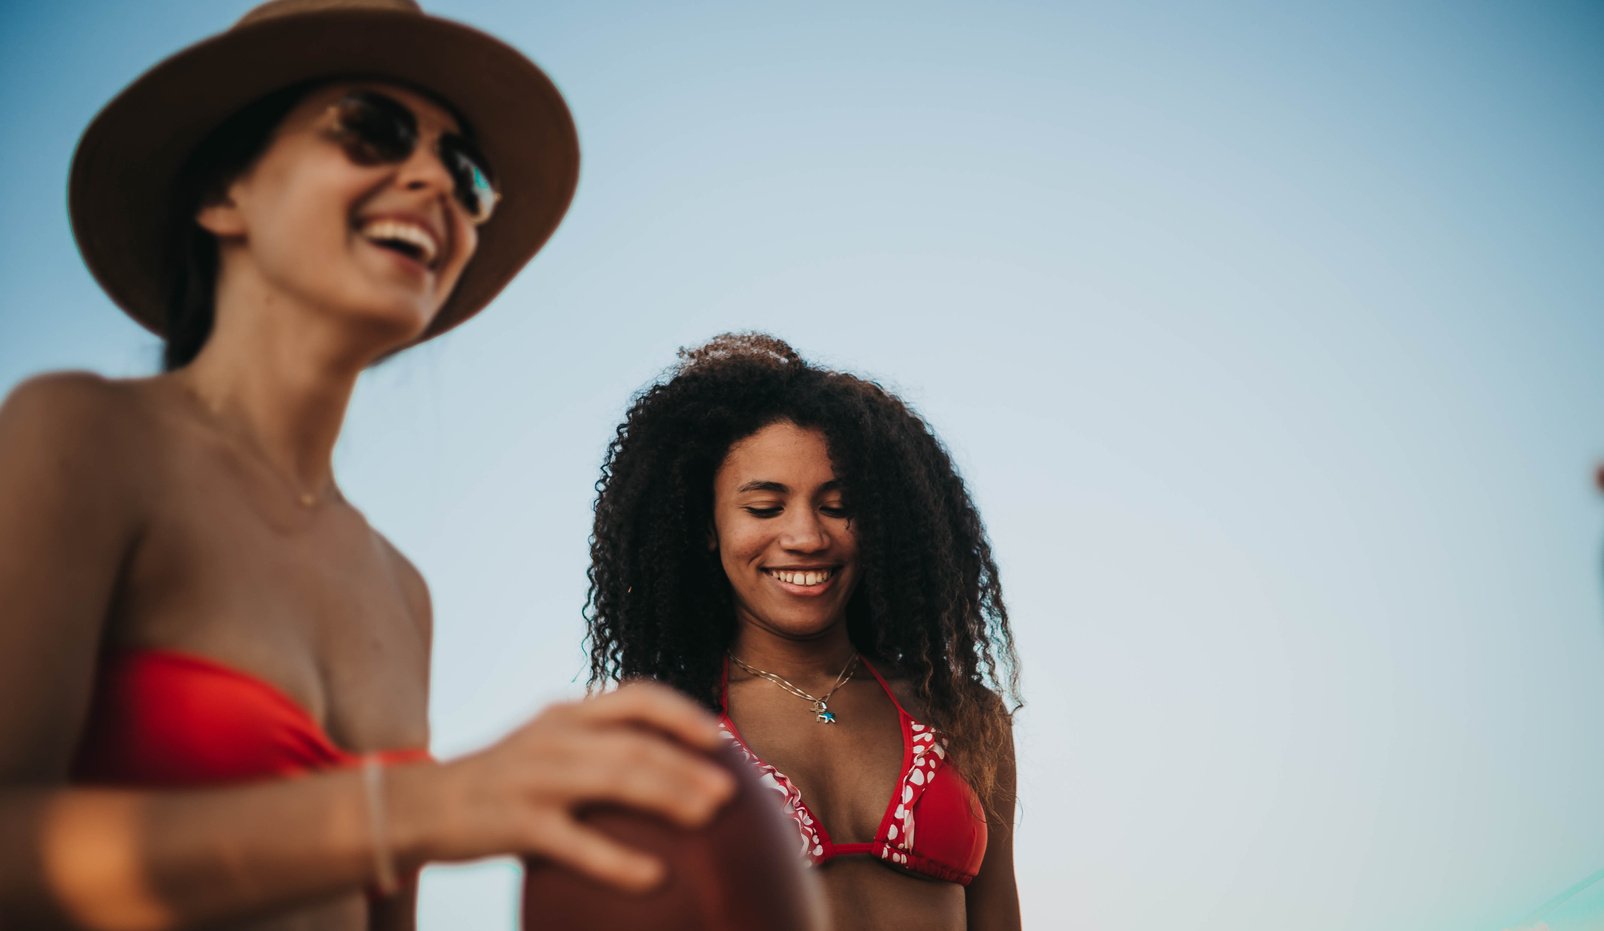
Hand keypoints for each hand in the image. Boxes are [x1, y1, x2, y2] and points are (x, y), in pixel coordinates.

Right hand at [411, 683, 735, 889]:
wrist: (420, 805)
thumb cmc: (498, 781)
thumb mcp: (543, 745)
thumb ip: (592, 744)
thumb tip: (665, 766)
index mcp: (566, 715)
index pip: (634, 696)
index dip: (681, 713)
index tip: (718, 737)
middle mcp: (554, 737)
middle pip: (634, 742)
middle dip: (687, 763)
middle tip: (729, 791)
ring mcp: (536, 778)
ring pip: (615, 779)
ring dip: (669, 795)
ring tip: (708, 817)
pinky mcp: (518, 825)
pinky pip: (578, 844)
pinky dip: (620, 861)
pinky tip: (654, 877)